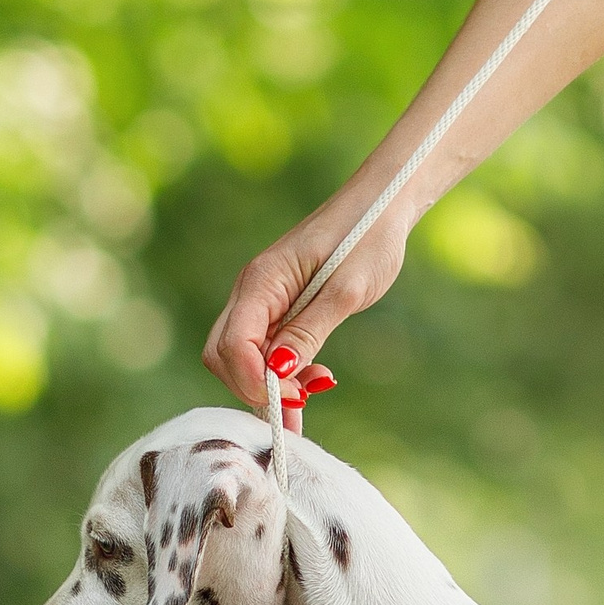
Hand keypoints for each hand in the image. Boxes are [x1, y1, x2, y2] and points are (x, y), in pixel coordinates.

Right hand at [203, 177, 414, 413]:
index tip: (297, 396)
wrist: (380, 205)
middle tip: (304, 399)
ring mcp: (263, 298)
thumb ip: (309, 331)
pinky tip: (309, 380)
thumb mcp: (345, 290)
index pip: (233, 344)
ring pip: (241, 354)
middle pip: (224, 354)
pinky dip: (280, 370)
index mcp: (262, 280)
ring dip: (269, 382)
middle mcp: (252, 290)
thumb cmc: (367, 238)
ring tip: (315, 387)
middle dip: (255, 386)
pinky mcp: (278, 305)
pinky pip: (264, 345)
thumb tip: (278, 372)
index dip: (255, 379)